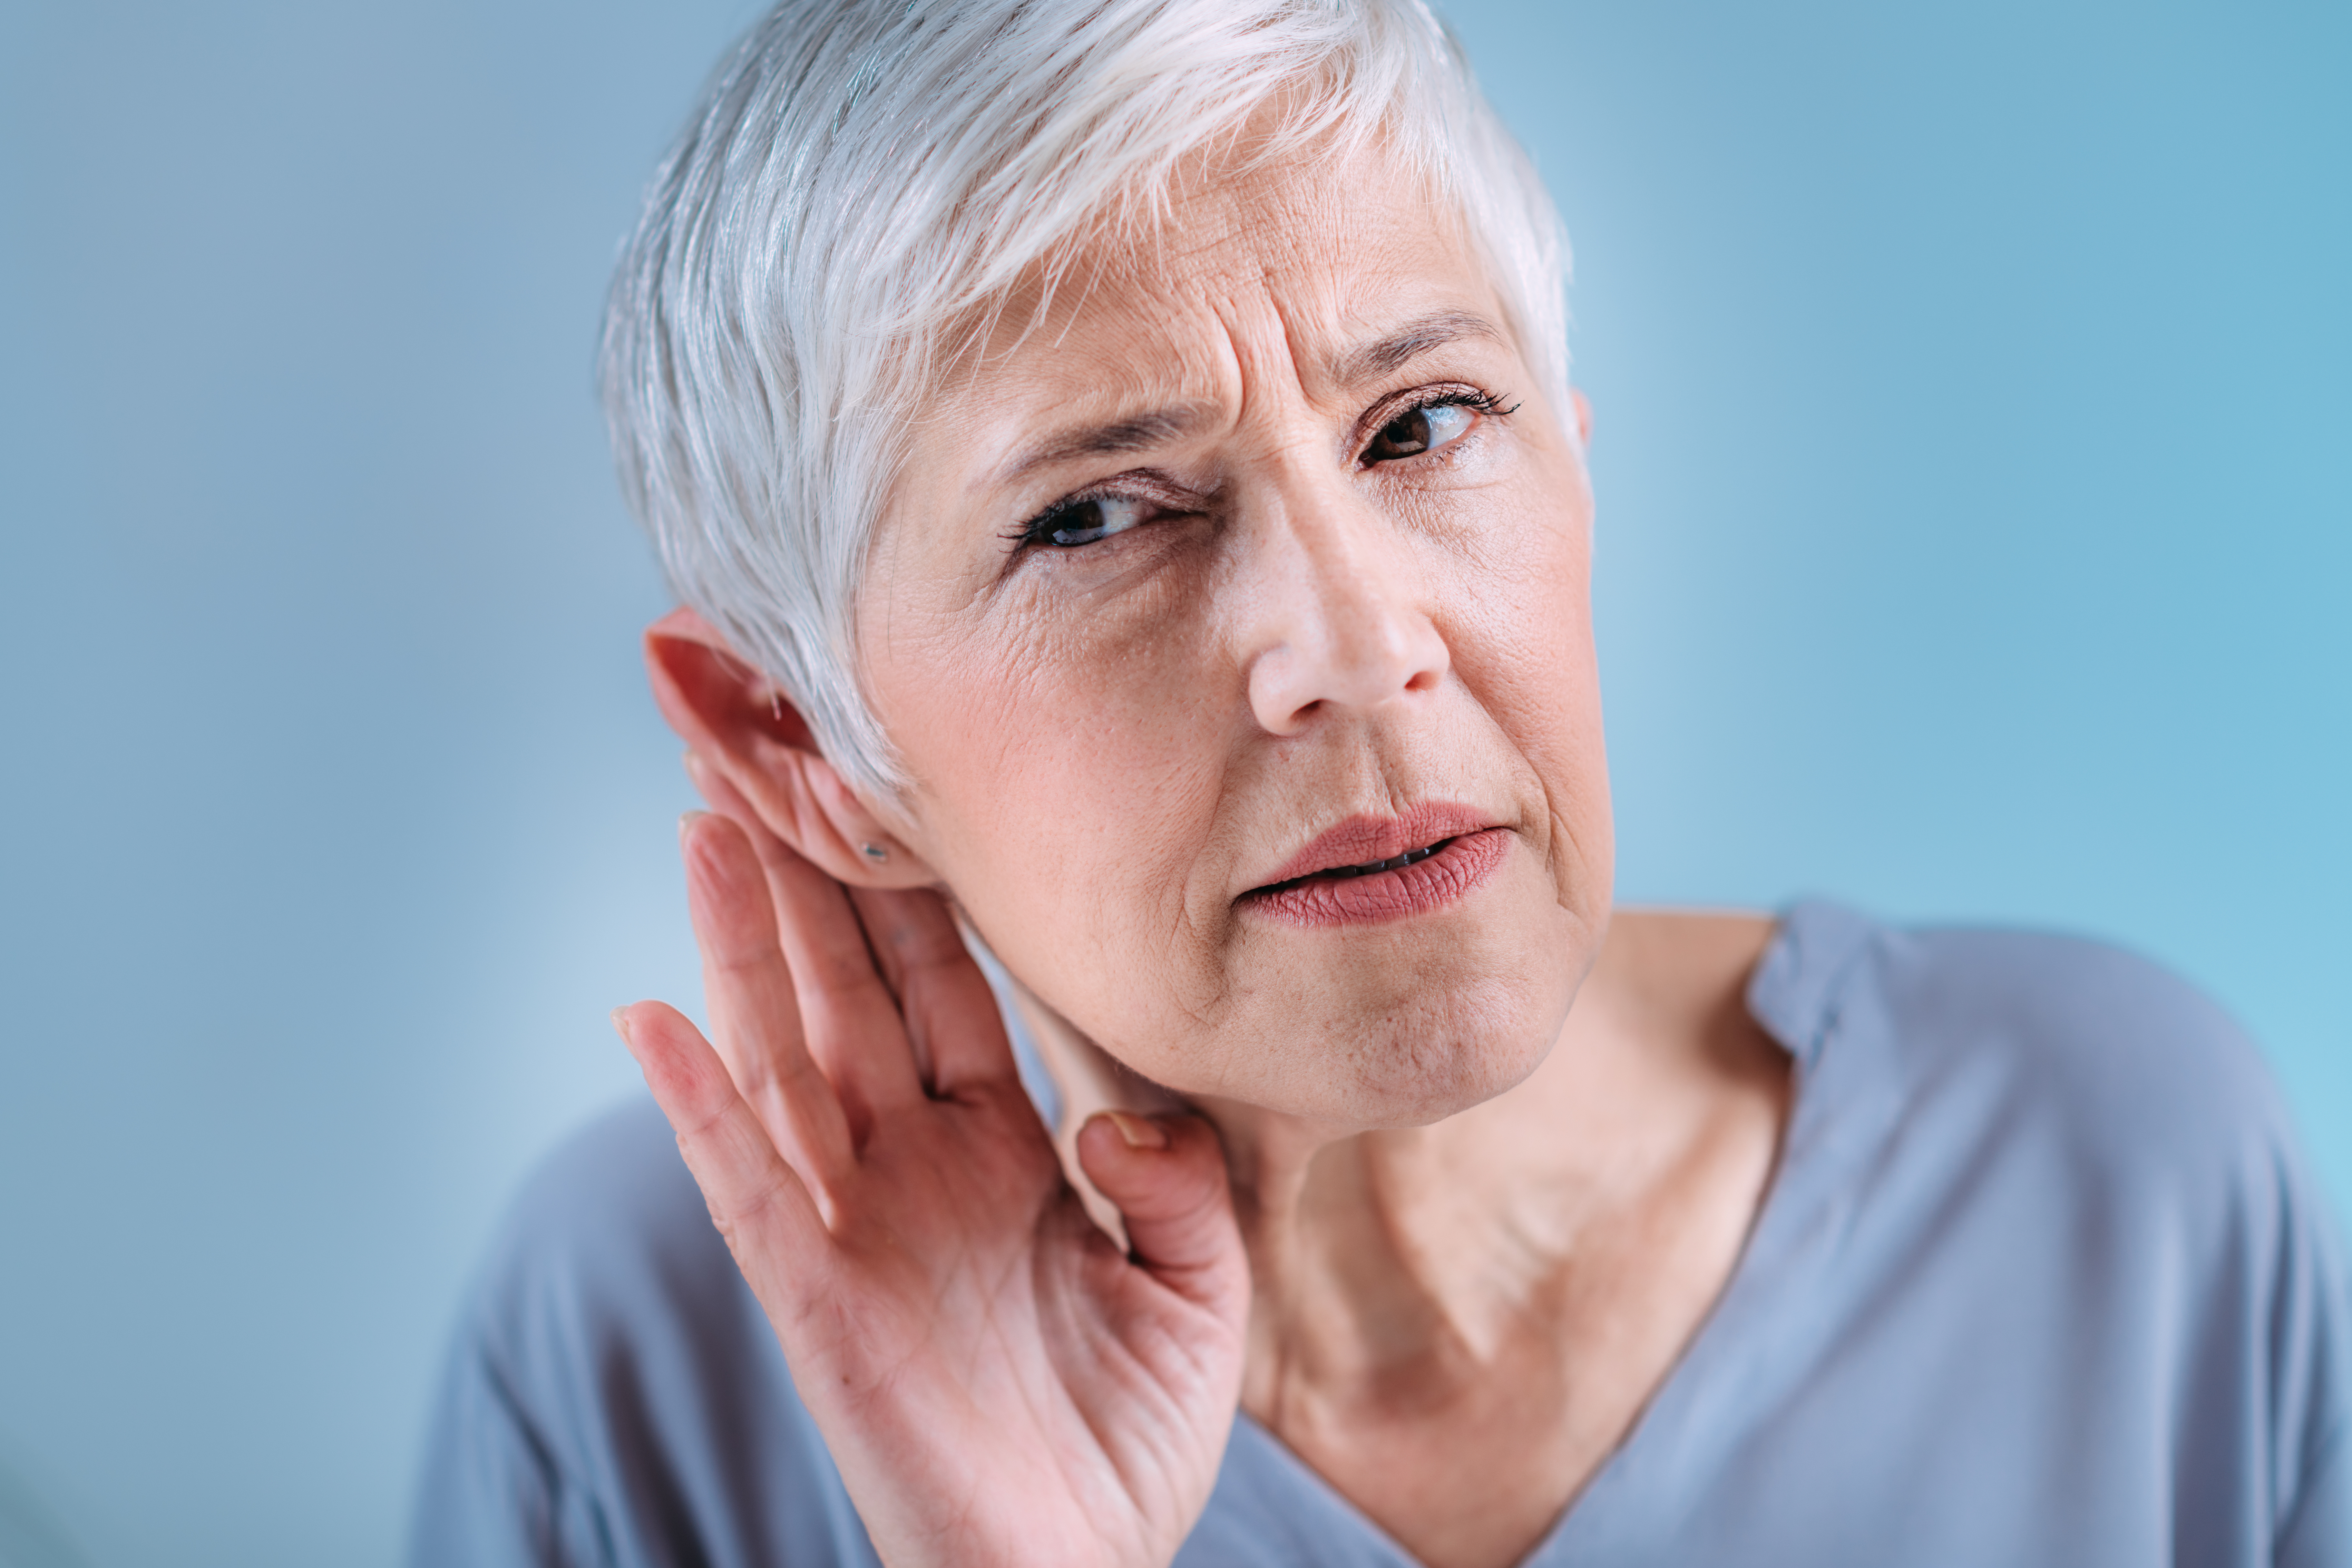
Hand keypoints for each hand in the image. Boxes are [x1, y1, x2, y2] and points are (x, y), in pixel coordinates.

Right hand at [614, 780, 1249, 1567]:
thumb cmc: (1130, 1440)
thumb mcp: (1198, 1288)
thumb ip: (1175, 1180)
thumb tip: (1110, 1109)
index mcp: (1003, 1144)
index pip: (940, 975)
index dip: (905, 876)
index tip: (873, 770)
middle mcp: (913, 1160)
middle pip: (844, 979)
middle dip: (801, 860)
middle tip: (756, 737)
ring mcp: (851, 1219)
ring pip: (782, 1045)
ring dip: (739, 935)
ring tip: (702, 814)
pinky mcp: (813, 1295)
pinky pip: (742, 1180)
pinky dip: (695, 1102)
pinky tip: (650, 1017)